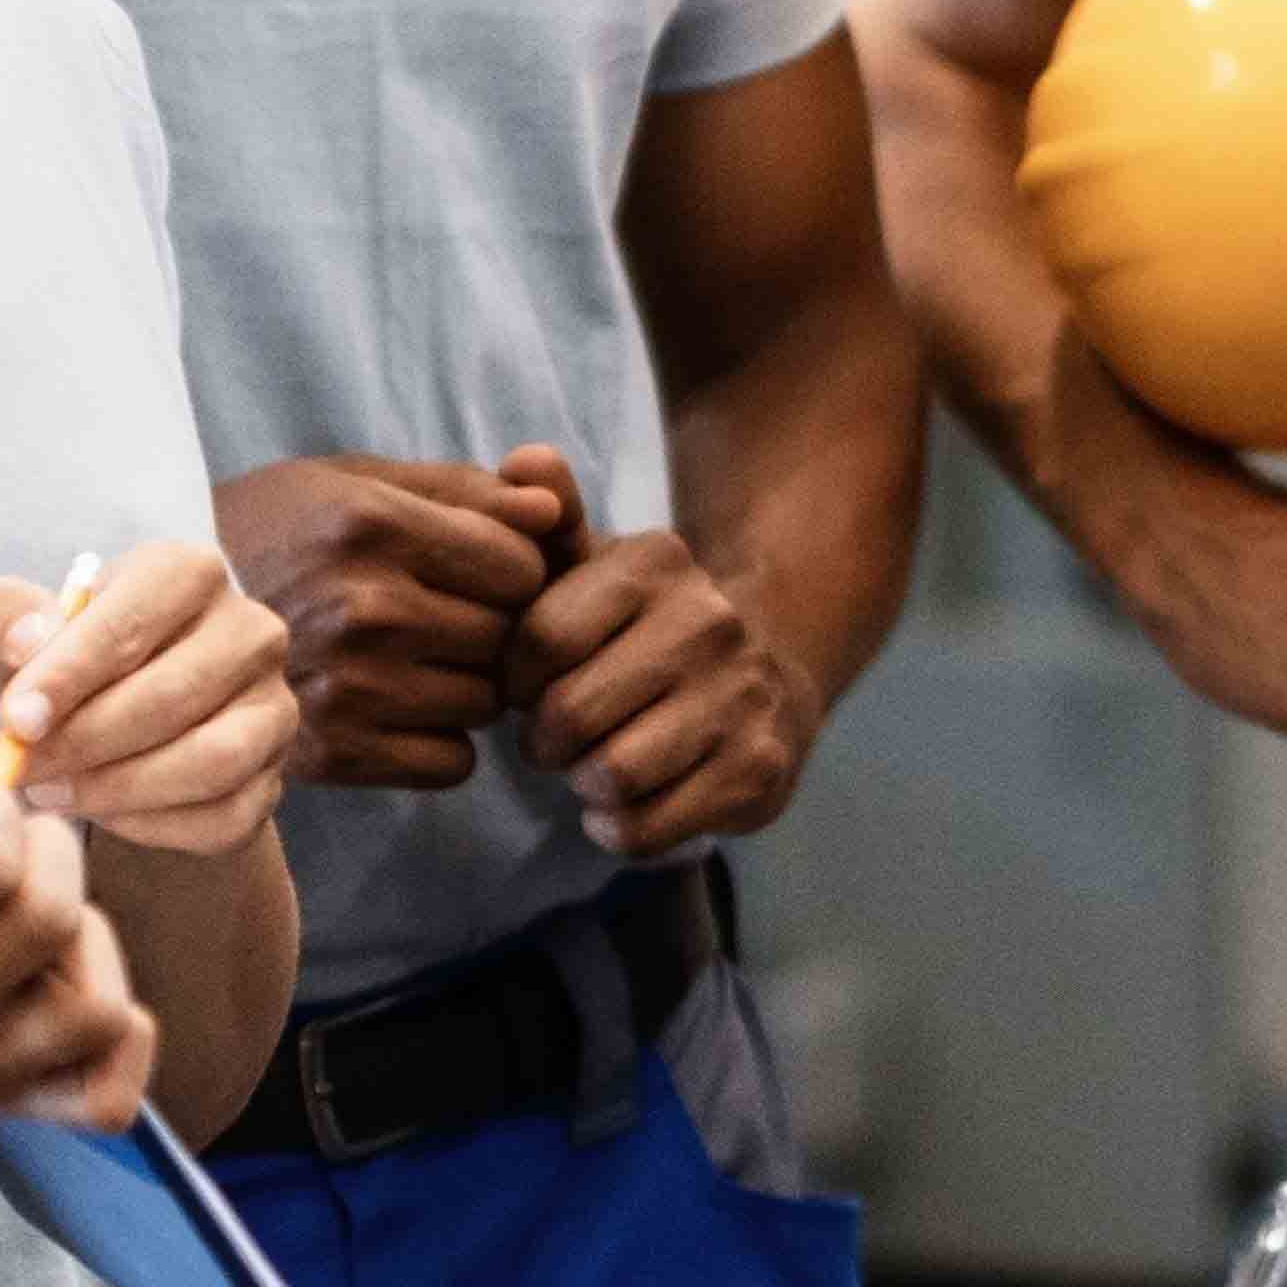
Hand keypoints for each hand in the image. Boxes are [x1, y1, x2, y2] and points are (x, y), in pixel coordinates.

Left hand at [0, 542, 297, 854]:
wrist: (129, 727)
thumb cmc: (75, 667)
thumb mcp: (31, 634)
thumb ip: (13, 622)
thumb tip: (27, 644)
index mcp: (189, 574)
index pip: (135, 620)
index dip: (70, 673)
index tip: (15, 721)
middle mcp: (251, 631)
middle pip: (170, 696)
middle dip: (83, 742)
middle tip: (19, 772)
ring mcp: (274, 705)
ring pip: (212, 760)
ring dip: (119, 789)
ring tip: (51, 794)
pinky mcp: (276, 774)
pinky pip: (225, 814)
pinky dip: (154, 826)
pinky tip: (105, 817)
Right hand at [212, 455, 572, 792]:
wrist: (160, 625)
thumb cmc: (271, 534)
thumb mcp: (351, 482)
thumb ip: (461, 490)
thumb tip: (556, 510)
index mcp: (367, 523)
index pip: (520, 564)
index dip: (513, 568)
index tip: (477, 569)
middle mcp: (361, 605)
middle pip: (508, 634)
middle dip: (491, 626)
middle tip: (437, 617)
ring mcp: (345, 684)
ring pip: (486, 702)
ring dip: (466, 685)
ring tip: (408, 661)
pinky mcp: (332, 752)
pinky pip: (452, 763)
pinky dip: (439, 743)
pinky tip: (395, 710)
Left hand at [495, 449, 821, 860]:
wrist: (772, 676)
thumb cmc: (649, 629)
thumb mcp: (599, 569)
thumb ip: (550, 520)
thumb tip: (523, 460)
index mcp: (658, 562)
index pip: (540, 638)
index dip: (514, 679)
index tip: (530, 686)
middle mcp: (710, 621)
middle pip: (569, 714)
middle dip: (545, 742)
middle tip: (559, 738)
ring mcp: (742, 697)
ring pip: (611, 775)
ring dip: (584, 785)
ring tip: (596, 766)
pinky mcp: (759, 770)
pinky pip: (647, 827)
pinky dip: (620, 827)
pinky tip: (629, 803)